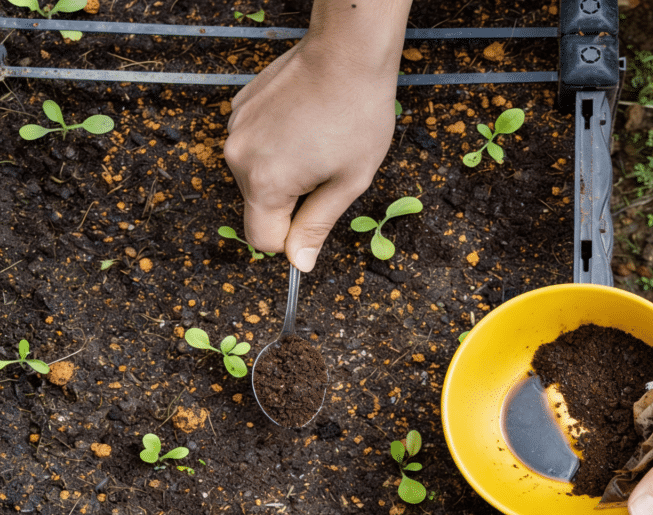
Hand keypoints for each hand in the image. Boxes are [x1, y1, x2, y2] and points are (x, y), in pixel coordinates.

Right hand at [223, 2, 408, 271]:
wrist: (346, 53)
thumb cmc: (357, 116)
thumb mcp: (348, 181)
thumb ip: (317, 225)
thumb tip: (299, 263)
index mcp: (266, 183)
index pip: (262, 239)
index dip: (291, 237)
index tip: (315, 215)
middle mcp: (239, 157)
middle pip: (259, 205)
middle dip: (291, 198)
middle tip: (326, 167)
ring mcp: (235, 128)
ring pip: (257, 173)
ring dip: (284, 169)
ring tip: (317, 139)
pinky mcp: (239, 106)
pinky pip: (255, 143)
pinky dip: (276, 141)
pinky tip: (303, 120)